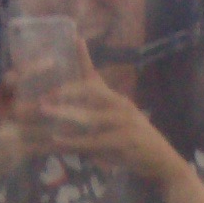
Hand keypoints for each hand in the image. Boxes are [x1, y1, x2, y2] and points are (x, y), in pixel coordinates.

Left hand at [13, 72, 171, 176]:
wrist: (160, 161)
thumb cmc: (133, 142)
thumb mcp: (116, 122)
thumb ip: (94, 115)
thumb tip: (67, 110)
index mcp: (115, 99)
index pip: (96, 76)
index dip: (84, 58)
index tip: (72, 41)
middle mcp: (121, 105)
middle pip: (91, 91)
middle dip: (65, 91)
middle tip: (42, 95)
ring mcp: (124, 122)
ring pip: (89, 116)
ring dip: (65, 114)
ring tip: (44, 111)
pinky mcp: (125, 140)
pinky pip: (94, 140)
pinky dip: (75, 141)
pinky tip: (58, 141)